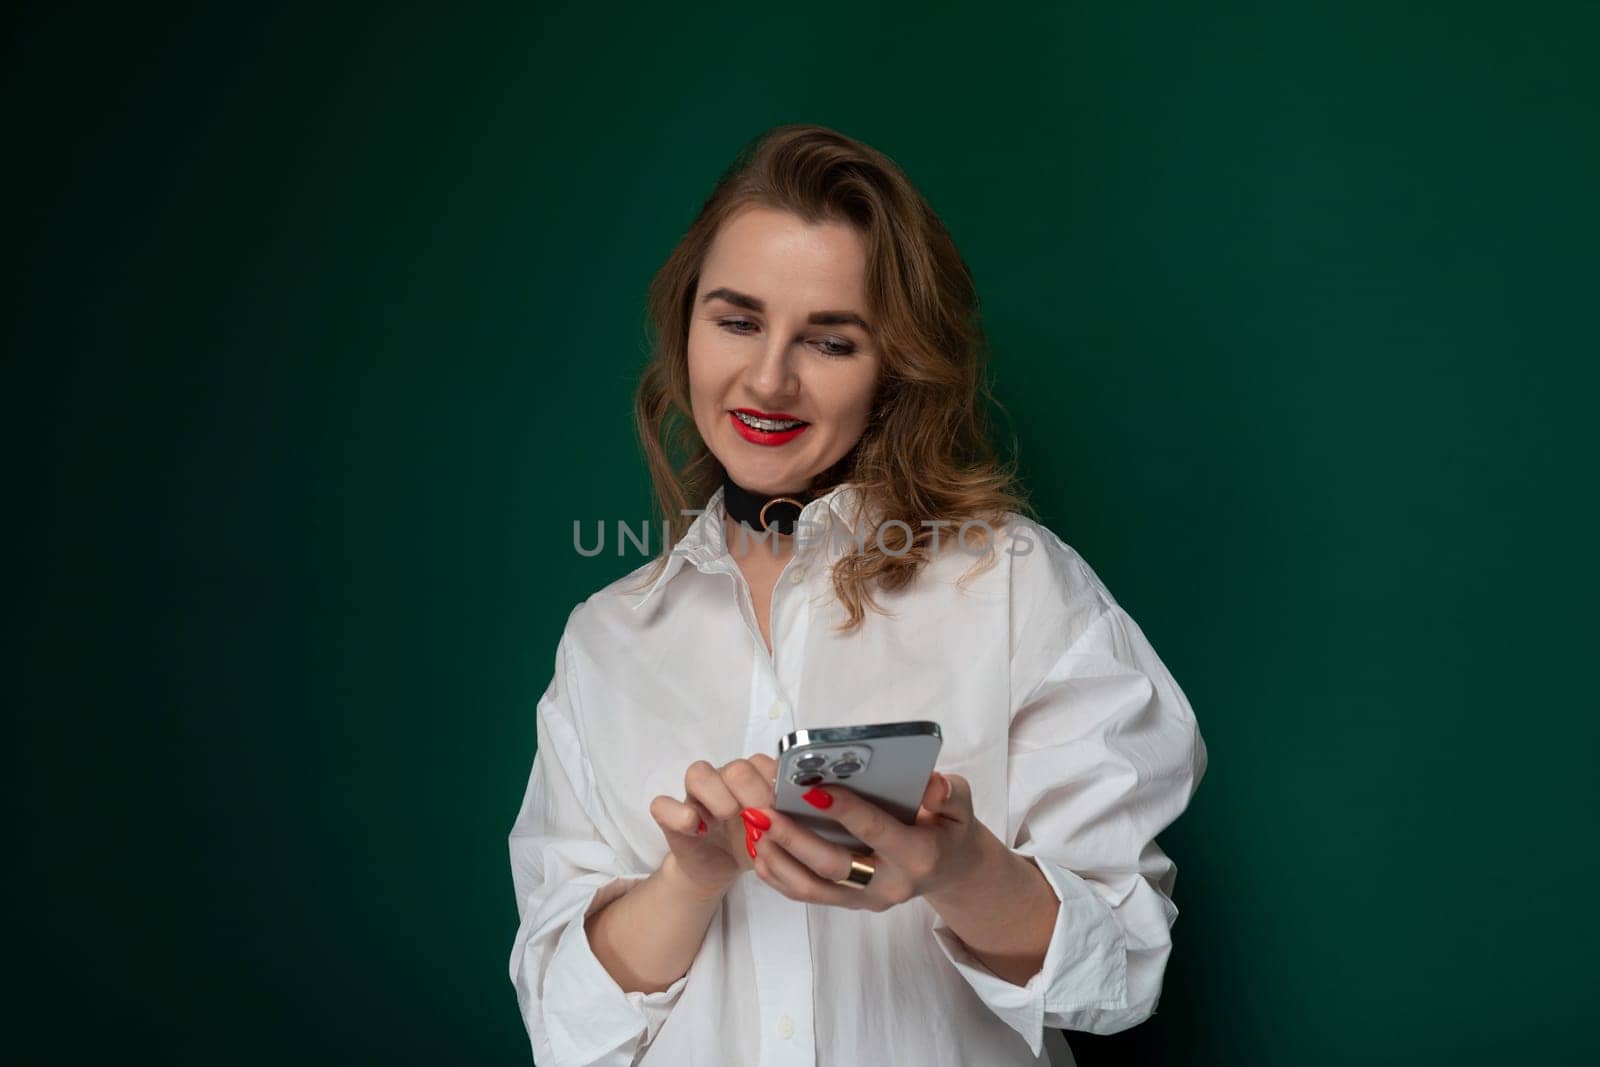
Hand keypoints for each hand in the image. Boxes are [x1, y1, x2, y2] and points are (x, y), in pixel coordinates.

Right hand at [650, 754, 778, 901]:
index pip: (764, 763)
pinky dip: (677, 814)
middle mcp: (725, 780)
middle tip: (759, 817)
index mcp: (755, 779)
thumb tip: (811, 804)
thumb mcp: (778, 832)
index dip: (775, 784)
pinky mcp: (672, 817)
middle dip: (751, 790)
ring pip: (698, 772)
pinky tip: (696, 829)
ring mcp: (696, 797)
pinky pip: (662, 805)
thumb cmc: (754, 844)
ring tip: (727, 817)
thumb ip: (790, 814)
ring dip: (716, 794)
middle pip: (735, 768)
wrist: (720, 868)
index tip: (784, 808)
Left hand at [747, 771, 989, 911]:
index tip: (811, 787)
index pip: (875, 831)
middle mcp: (889, 884)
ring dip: (778, 857)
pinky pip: (807, 895)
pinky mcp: (849, 903)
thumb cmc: (950, 827)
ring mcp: (866, 899)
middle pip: (833, 866)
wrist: (951, 869)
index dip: (844, 810)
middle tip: (762, 810)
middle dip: (793, 837)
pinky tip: (758, 848)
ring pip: (812, 887)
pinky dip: (778, 874)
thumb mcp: (961, 806)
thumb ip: (949, 793)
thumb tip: (932, 785)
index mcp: (918, 855)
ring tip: (753, 826)